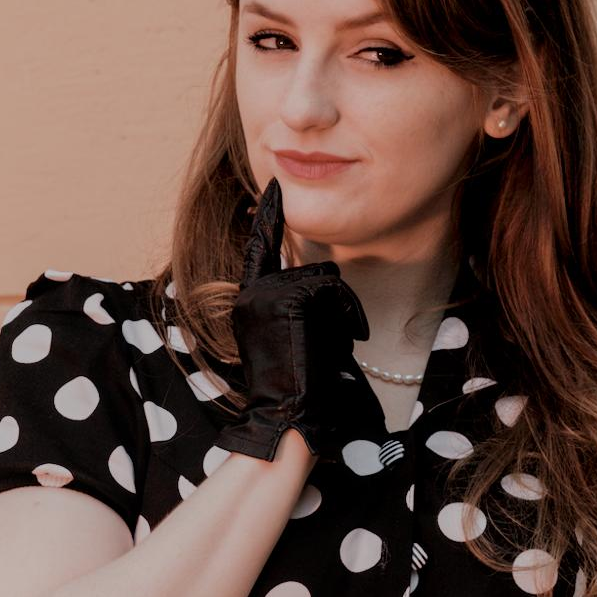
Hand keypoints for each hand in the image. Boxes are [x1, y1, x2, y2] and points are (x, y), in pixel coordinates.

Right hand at [213, 178, 385, 461]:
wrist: (289, 411)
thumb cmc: (302, 383)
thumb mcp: (298, 334)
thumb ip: (302, 304)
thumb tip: (327, 280)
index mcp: (251, 299)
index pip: (262, 247)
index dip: (268, 216)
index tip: (272, 185)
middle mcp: (251, 292)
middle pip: (313, 270)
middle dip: (334, 302)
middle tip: (329, 339)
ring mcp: (264, 294)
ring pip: (324, 279)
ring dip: (341, 311)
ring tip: (328, 344)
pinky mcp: (283, 298)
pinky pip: (330, 290)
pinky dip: (345, 313)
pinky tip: (337, 340)